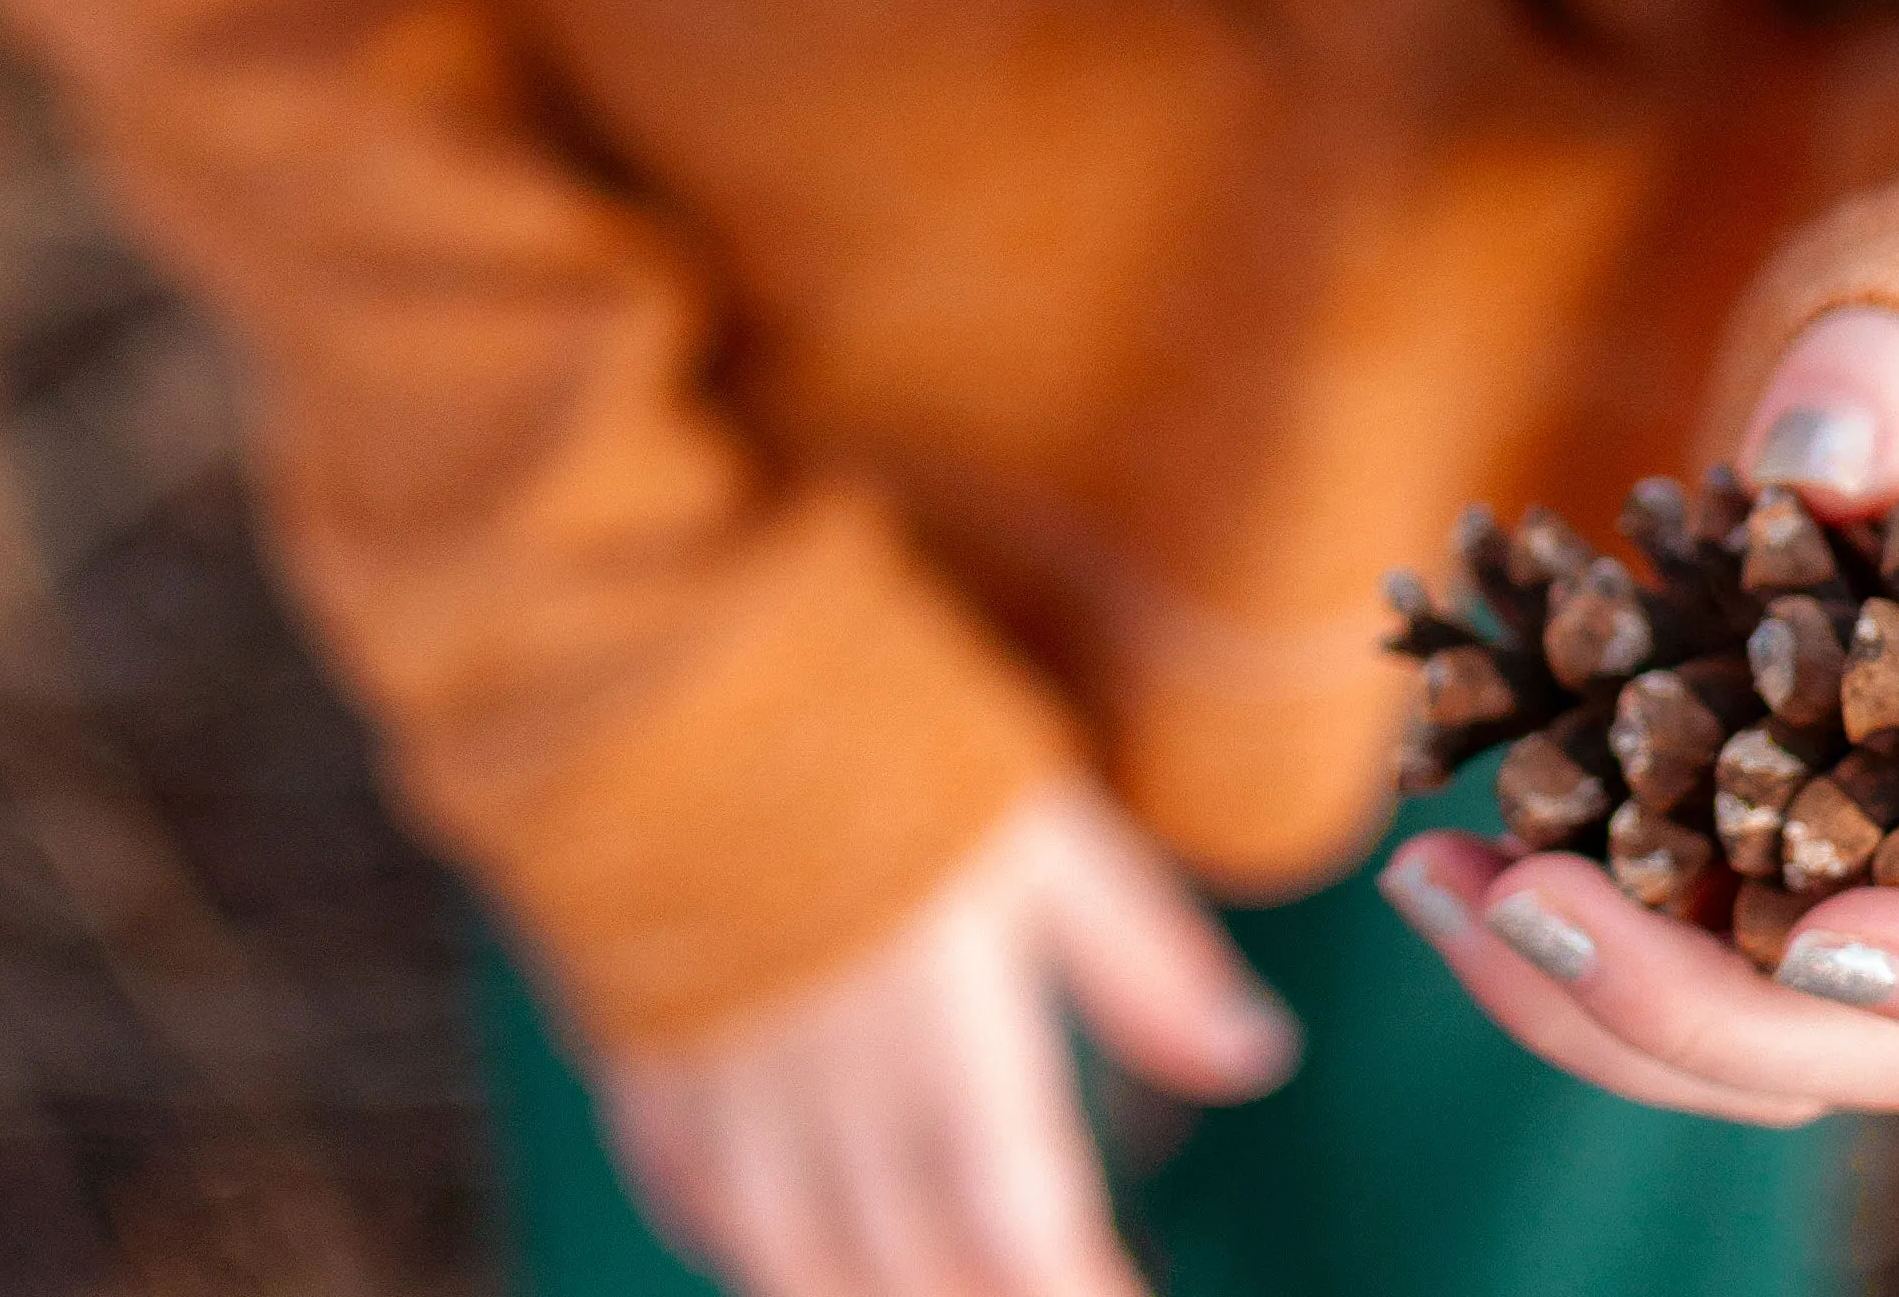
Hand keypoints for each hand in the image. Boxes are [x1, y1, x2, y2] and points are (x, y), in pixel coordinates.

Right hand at [597, 782, 1298, 1296]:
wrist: (666, 664)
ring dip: (868, 1296)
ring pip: (797, 1266)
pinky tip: (786, 1244)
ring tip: (928, 1286)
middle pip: (914, 1274)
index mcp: (941, 1042)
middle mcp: (832, 1095)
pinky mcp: (643, 1045)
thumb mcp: (1041, 827)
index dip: (1079, 1290)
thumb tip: (1256, 1053)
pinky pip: (688, 1194)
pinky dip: (745, 1244)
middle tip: (1038, 1286)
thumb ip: (1142, 958)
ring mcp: (726, 1086)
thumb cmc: (875, 733)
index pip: (1025, 1233)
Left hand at [1387, 306, 1898, 1120]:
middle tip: (1526, 904)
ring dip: (1585, 997)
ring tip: (1429, 878)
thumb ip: (1885, 392)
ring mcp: (1865, 934)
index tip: (1818, 942)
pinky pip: (1670, 988)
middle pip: (1878, 1044)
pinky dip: (1556, 957)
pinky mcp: (1750, 922)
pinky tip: (1438, 870)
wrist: (1877, 478)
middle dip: (1697, 1003)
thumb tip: (1812, 463)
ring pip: (1757, 1046)